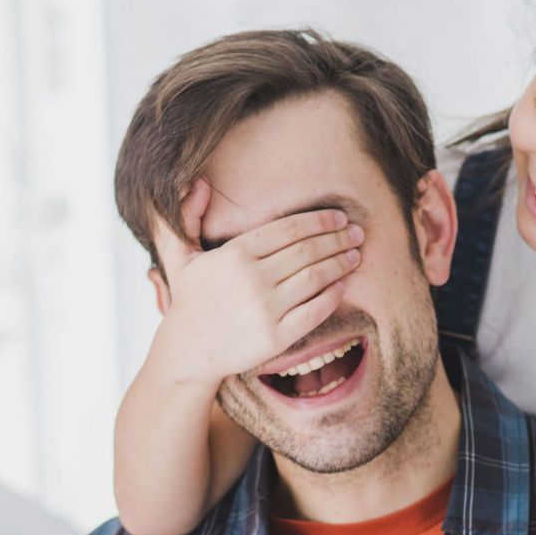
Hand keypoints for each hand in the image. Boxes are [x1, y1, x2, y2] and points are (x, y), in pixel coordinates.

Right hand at [149, 177, 363, 384]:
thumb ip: (184, 215)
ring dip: (340, 263)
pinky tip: (342, 285)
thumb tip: (199, 182)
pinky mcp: (275, 338)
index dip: (319, 221)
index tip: (339, 218)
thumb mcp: (178, 255)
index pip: (288, 229)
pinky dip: (332, 296)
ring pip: (315, 278)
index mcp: (234, 254)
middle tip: (357, 233)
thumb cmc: (189, 300)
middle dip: (337, 239)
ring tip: (355, 255)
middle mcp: (252, 279)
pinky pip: (314, 311)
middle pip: (307, 251)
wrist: (188, 352)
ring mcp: (265, 310)